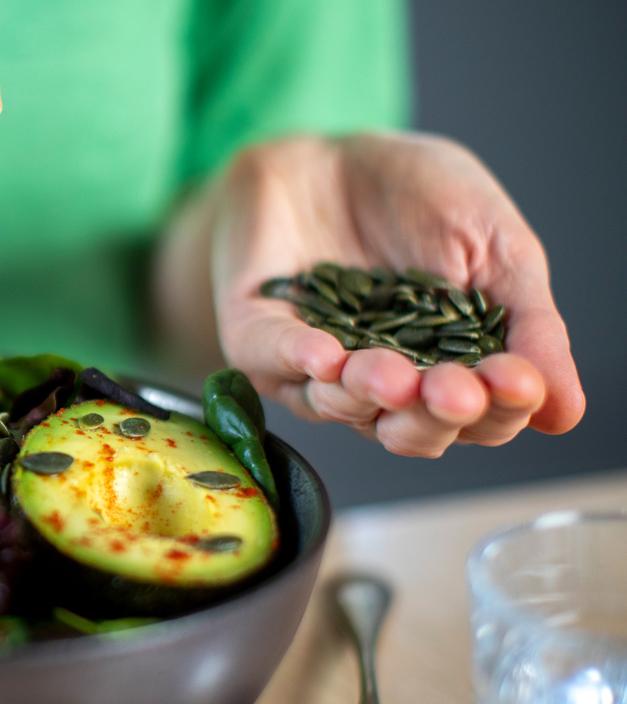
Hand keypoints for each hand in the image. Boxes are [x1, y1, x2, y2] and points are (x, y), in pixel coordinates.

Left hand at [210, 132, 583, 456]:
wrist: (330, 151)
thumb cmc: (418, 197)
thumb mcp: (495, 246)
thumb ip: (528, 322)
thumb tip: (566, 411)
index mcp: (447, 370)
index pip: (479, 416)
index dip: (499, 407)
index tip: (517, 381)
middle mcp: (381, 386)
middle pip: (411, 430)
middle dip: (434, 413)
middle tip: (455, 391)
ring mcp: (315, 369)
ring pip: (342, 407)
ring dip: (369, 393)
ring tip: (391, 373)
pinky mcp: (258, 339)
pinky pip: (273, 362)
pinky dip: (298, 359)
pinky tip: (325, 354)